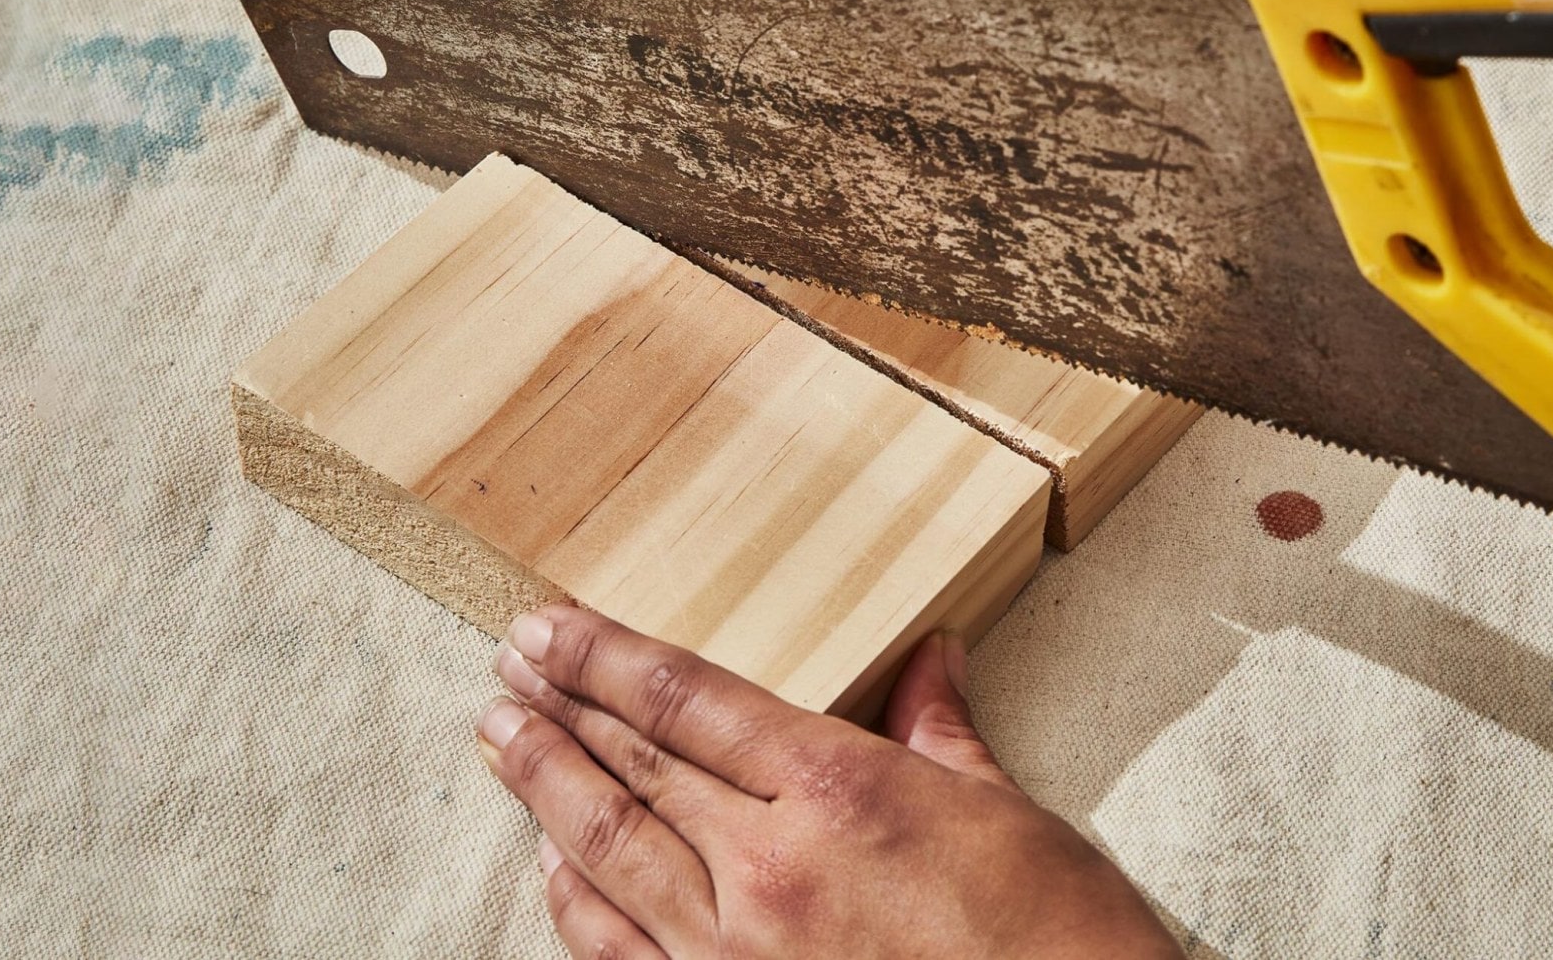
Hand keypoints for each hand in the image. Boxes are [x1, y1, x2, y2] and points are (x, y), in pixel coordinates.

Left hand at [476, 605, 1180, 958]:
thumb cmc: (1051, 933)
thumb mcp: (1003, 807)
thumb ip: (939, 730)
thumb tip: (930, 658)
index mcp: (838, 788)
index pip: (690, 700)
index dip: (608, 658)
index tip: (551, 626)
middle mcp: (771, 866)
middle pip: (636, 768)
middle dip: (561, 710)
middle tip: (506, 666)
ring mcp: (740, 955)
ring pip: (614, 854)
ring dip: (548, 791)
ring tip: (501, 740)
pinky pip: (628, 957)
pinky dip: (579, 907)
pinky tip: (551, 868)